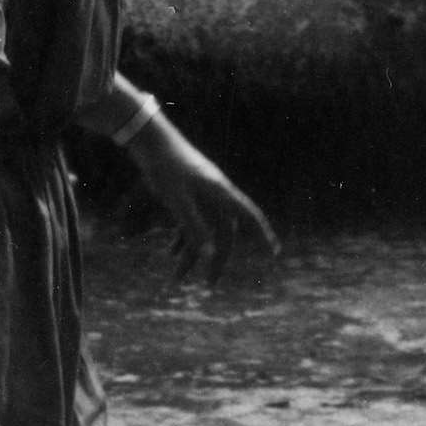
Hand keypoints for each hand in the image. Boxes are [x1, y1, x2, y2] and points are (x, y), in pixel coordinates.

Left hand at [129, 117, 278, 282]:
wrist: (151, 141)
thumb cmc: (166, 168)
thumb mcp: (178, 201)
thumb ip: (193, 228)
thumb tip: (208, 255)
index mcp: (221, 193)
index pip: (249, 216)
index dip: (264, 234)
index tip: (274, 253)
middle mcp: (216, 194)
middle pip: (224, 232)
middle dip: (216, 259)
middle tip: (209, 284)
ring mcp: (203, 193)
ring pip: (205, 229)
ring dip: (192, 254)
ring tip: (176, 278)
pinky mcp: (189, 192)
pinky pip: (192, 221)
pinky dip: (183, 238)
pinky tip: (171, 253)